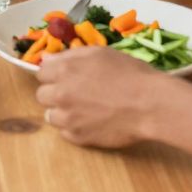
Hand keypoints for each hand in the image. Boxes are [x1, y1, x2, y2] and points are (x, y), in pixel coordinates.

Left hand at [36, 46, 161, 147]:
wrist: (150, 104)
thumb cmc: (130, 73)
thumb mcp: (100, 53)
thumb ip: (70, 56)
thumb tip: (47, 61)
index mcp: (64, 70)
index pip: (41, 73)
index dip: (54, 75)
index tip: (66, 77)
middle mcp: (60, 94)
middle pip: (42, 95)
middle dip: (55, 93)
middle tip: (76, 94)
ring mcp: (68, 118)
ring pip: (51, 116)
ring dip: (63, 113)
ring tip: (85, 110)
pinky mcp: (78, 137)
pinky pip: (66, 133)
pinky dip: (75, 128)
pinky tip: (92, 122)